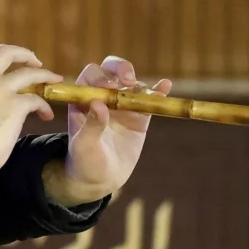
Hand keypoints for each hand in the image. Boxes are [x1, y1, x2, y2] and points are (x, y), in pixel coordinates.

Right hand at [0, 43, 62, 180]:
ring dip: (44, 77)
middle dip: (25, 55)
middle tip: (36, 64)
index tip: (10, 59)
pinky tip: (45, 115)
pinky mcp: (14, 107)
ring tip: (53, 83)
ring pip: (30, 72)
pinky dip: (44, 106)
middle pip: (8, 52)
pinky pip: (37, 99)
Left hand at [43, 57, 172, 205]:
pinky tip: (166, 86)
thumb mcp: (84, 145)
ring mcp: (122, 106)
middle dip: (121, 69)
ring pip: (133, 84)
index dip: (99, 77)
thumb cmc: (85, 161)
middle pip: (112, 71)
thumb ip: (91, 126)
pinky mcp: (140, 117)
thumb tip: (98, 104)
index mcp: (82, 100)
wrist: (100, 178)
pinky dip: (159, 92)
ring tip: (148, 97)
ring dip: (140, 86)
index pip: (90, 77)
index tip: (108, 87)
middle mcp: (102, 98)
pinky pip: (150, 101)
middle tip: (128, 80)